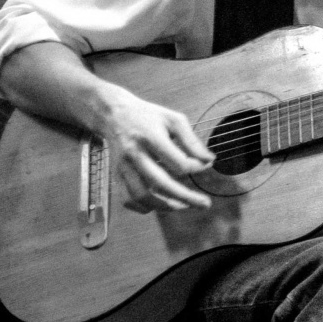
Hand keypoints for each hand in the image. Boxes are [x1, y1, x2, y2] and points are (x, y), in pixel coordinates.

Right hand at [97, 86, 214, 212]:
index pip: (178, 162)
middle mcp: (134, 154)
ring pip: (141, 196)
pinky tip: (158, 204)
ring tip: (183, 205)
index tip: (205, 165)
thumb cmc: (149, 117)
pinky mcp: (115, 175)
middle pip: (160, 183)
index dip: (195, 167)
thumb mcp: (174, 120)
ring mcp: (123, 167)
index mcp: (151, 138)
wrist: (113, 114)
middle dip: (186, 197)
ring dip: (164, 206)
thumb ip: (192, 141)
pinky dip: (142, 207)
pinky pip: (126, 199)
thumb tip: (209, 161)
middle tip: (205, 204)